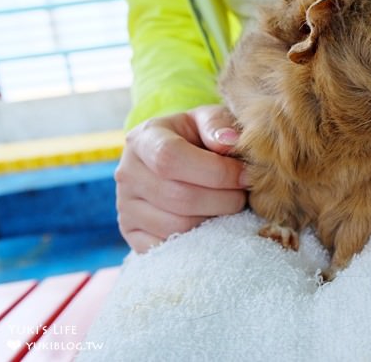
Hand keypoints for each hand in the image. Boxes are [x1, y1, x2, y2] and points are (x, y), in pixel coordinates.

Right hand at [114, 105, 246, 252]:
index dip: (215, 171)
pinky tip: (212, 224)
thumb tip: (229, 142)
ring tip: (229, 206)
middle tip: (243, 194)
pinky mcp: (133, 235)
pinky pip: (168, 248)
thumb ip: (218, 125)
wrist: (174, 162)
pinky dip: (198, 241)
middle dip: (224, 199)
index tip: (244, 175)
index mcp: (144, 139)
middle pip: (179, 197)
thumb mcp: (208, 120)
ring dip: (215, 221)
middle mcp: (127, 173)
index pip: (170, 157)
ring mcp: (126, 208)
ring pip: (177, 226)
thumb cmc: (198, 138)